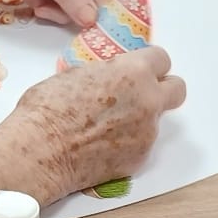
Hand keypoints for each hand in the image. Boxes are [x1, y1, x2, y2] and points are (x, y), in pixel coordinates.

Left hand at [0, 0, 121, 26]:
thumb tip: (92, 18)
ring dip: (62, 11)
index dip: (107, 4)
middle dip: (81, 9)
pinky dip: (50, 11)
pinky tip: (34, 3)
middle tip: (66, 18)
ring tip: (40, 5)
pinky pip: (62, 7)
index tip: (100, 27)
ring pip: (80, 4)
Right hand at [7, 47, 187, 200]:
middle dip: (163, 89)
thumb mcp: (77, 73)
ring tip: (105, 126)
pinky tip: (101, 145)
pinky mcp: (139, 159)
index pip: (162, 59)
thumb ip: (107, 74)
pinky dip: (127, 143)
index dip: (148, 64)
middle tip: (140, 94)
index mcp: (134, 72)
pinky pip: (141, 145)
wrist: (40, 150)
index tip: (138, 69)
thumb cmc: (48, 108)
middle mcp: (148, 101)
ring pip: (155, 120)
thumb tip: (111, 79)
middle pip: (177, 89)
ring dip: (139, 119)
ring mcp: (147, 133)